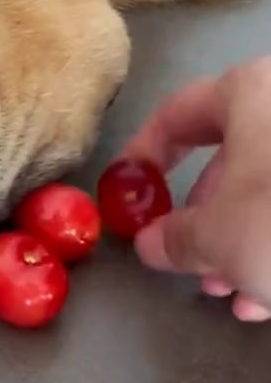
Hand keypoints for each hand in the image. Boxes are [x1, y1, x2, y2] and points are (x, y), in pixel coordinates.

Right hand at [122, 57, 270, 321]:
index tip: (130, 193)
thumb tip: (150, 241)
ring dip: (246, 237)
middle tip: (192, 258)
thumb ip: (175, 237)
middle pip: (234, 151)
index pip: (179, 112)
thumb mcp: (218, 238)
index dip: (145, 155)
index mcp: (251, 90)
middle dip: (208, 214)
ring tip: (233, 291)